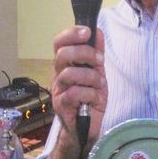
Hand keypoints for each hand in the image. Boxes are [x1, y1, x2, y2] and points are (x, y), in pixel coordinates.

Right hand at [51, 25, 107, 143]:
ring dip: (91, 77)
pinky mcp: (61, 105)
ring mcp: (58, 90)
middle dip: (85, 53)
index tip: (87, 32)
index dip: (71, 33)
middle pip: (62, 54)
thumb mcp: (97, 72)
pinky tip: (95, 98)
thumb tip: (97, 31)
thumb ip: (96, 53)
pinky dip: (90, 94)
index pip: (59, 42)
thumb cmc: (90, 97)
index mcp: (65, 64)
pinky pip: (75, 93)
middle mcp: (58, 74)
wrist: (87, 126)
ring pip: (70, 74)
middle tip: (99, 60)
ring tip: (99, 85)